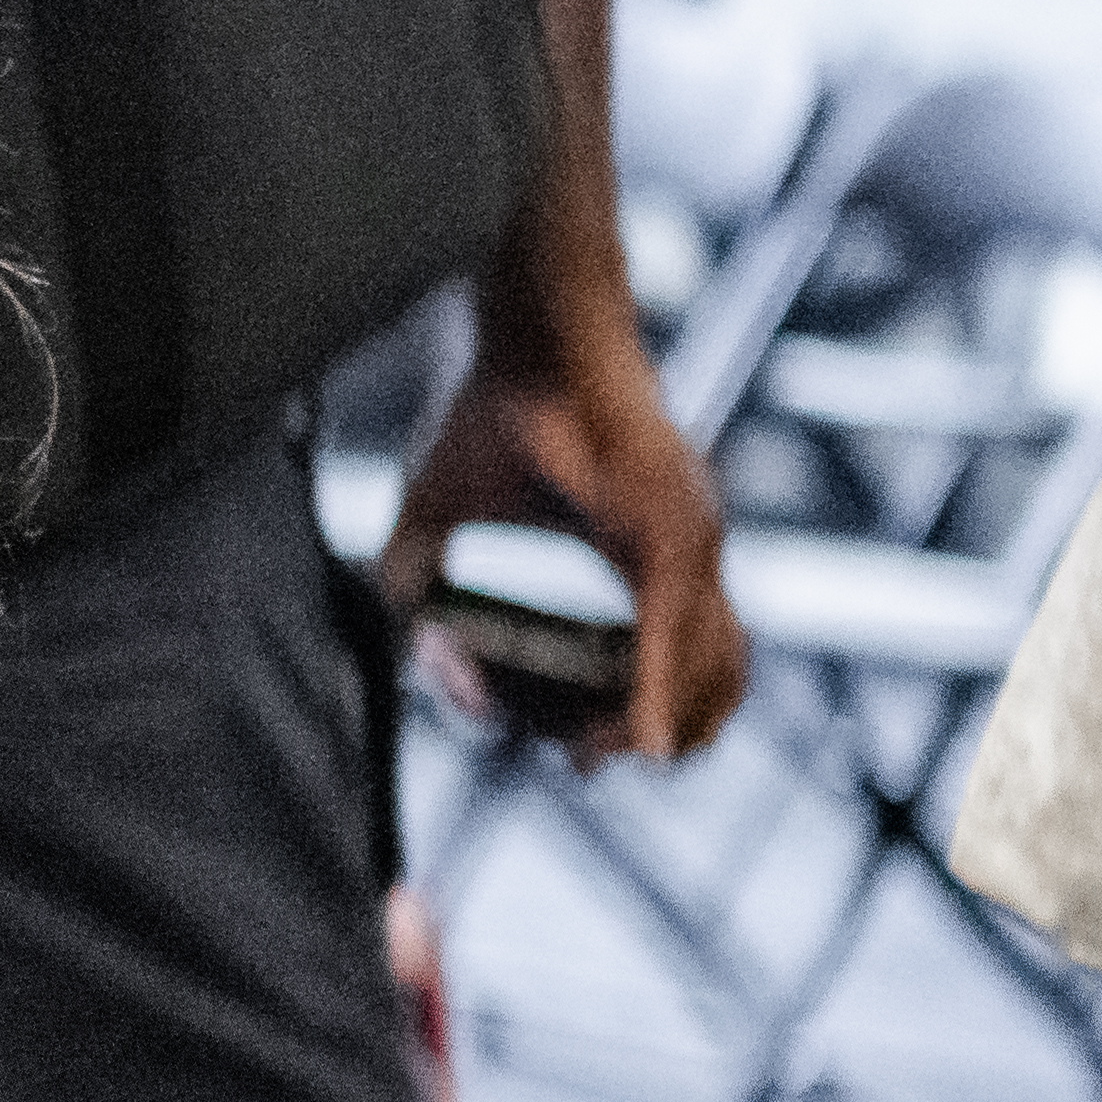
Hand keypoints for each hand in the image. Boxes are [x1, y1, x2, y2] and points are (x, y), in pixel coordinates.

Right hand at [384, 341, 747, 761]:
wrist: (529, 341)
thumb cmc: (492, 411)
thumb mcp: (440, 505)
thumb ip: (419, 569)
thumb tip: (392, 622)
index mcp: (650, 548)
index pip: (674, 653)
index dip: (637, 714)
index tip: (578, 753)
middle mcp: (688, 551)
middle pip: (708, 676)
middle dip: (649, 734)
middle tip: (580, 761)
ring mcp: (692, 545)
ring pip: (699, 672)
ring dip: (643, 727)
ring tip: (585, 752)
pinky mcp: (671, 539)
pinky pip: (669, 639)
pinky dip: (658, 696)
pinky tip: (641, 744)